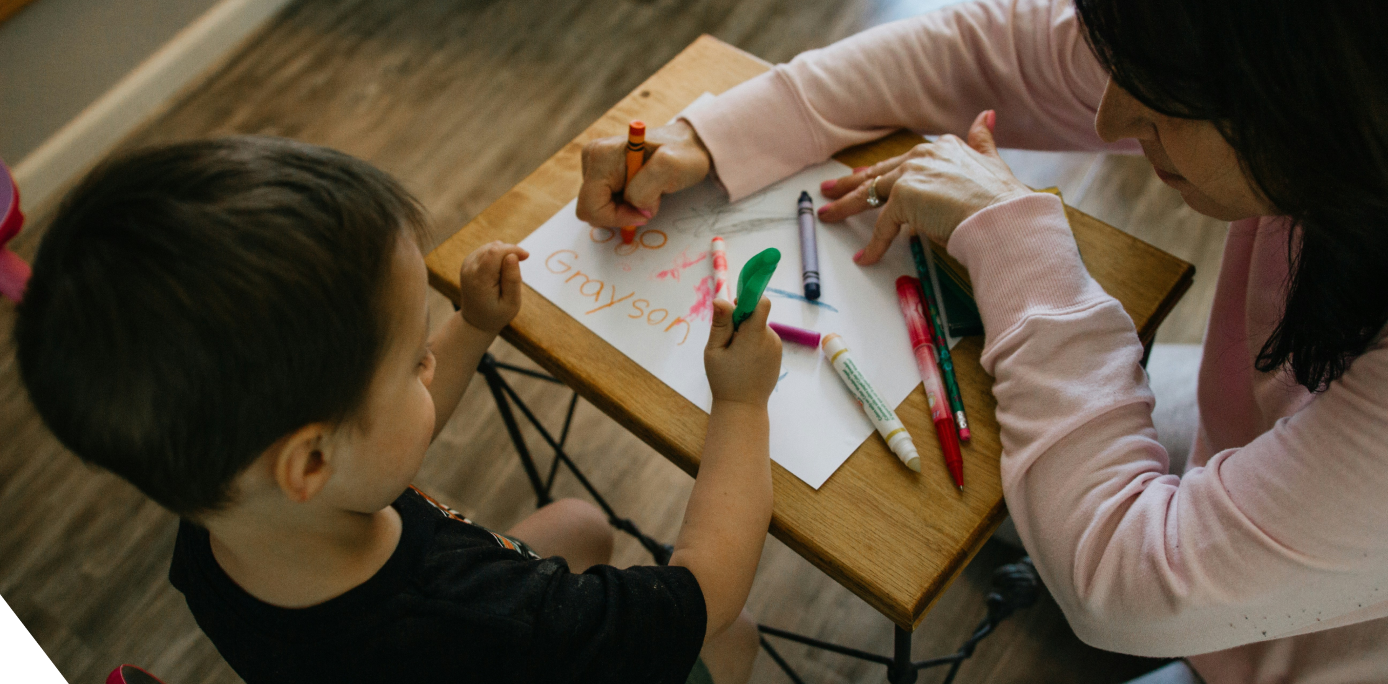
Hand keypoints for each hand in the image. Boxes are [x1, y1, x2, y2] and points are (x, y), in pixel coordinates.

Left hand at [457, 241, 528, 334]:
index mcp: (479, 280)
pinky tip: (499, 273)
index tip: (526, 257)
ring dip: (504, 256)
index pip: (496, 252)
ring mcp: (467, 264)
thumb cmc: (497, 314)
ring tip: (506, 276)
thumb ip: (513, 279)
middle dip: (510, 253)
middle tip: (516, 274)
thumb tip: (512, 256)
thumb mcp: (511, 303)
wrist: (476, 321)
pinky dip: (497, 257)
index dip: (513, 249)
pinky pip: (487, 250)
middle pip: (494, 247)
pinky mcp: (468, 262)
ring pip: (491, 247)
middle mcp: (469, 269)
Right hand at [577, 120, 711, 226]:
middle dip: (621, 213)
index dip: (617, 217)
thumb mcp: (671, 167)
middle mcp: (591, 157)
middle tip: (648, 201)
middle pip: (591, 209)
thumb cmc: (683, 154)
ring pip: (598, 208)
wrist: (687, 146)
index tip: (645, 211)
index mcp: (601, 155)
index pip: (591, 206)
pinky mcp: (600, 174)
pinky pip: (604, 204)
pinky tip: (640, 191)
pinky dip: (623, 206)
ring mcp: (594, 165)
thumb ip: (646, 189)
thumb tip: (635, 209)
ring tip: (648, 192)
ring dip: (624, 209)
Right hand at [704, 297, 781, 405]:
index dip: (748, 299)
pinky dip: (753, 342)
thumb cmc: (724, 379)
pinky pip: (764, 338)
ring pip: (759, 327)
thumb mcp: (714, 351)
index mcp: (754, 336)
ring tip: (734, 354)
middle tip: (727, 340)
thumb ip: (720, 324)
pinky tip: (744, 360)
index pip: (761, 303)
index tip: (735, 306)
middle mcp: (770, 338)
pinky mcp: (777, 354)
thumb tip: (721, 299)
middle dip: (742, 320)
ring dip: (746, 333)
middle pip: (757, 315)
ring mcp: (776, 347)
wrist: (743, 407)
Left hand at [818, 110, 1031, 264]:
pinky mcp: (904, 197)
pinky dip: (873, 245)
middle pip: (877, 174)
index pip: (900, 161)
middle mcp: (923, 155)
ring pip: (869, 193)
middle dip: (850, 183)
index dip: (879, 172)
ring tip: (827, 216)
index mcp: (942, 147)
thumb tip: (987, 116)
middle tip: (828, 190)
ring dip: (845, 206)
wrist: (1003, 216)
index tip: (863, 176)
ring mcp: (911, 174)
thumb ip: (983, 141)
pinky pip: (882, 226)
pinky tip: (865, 257)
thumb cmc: (1002, 199)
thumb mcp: (993, 162)